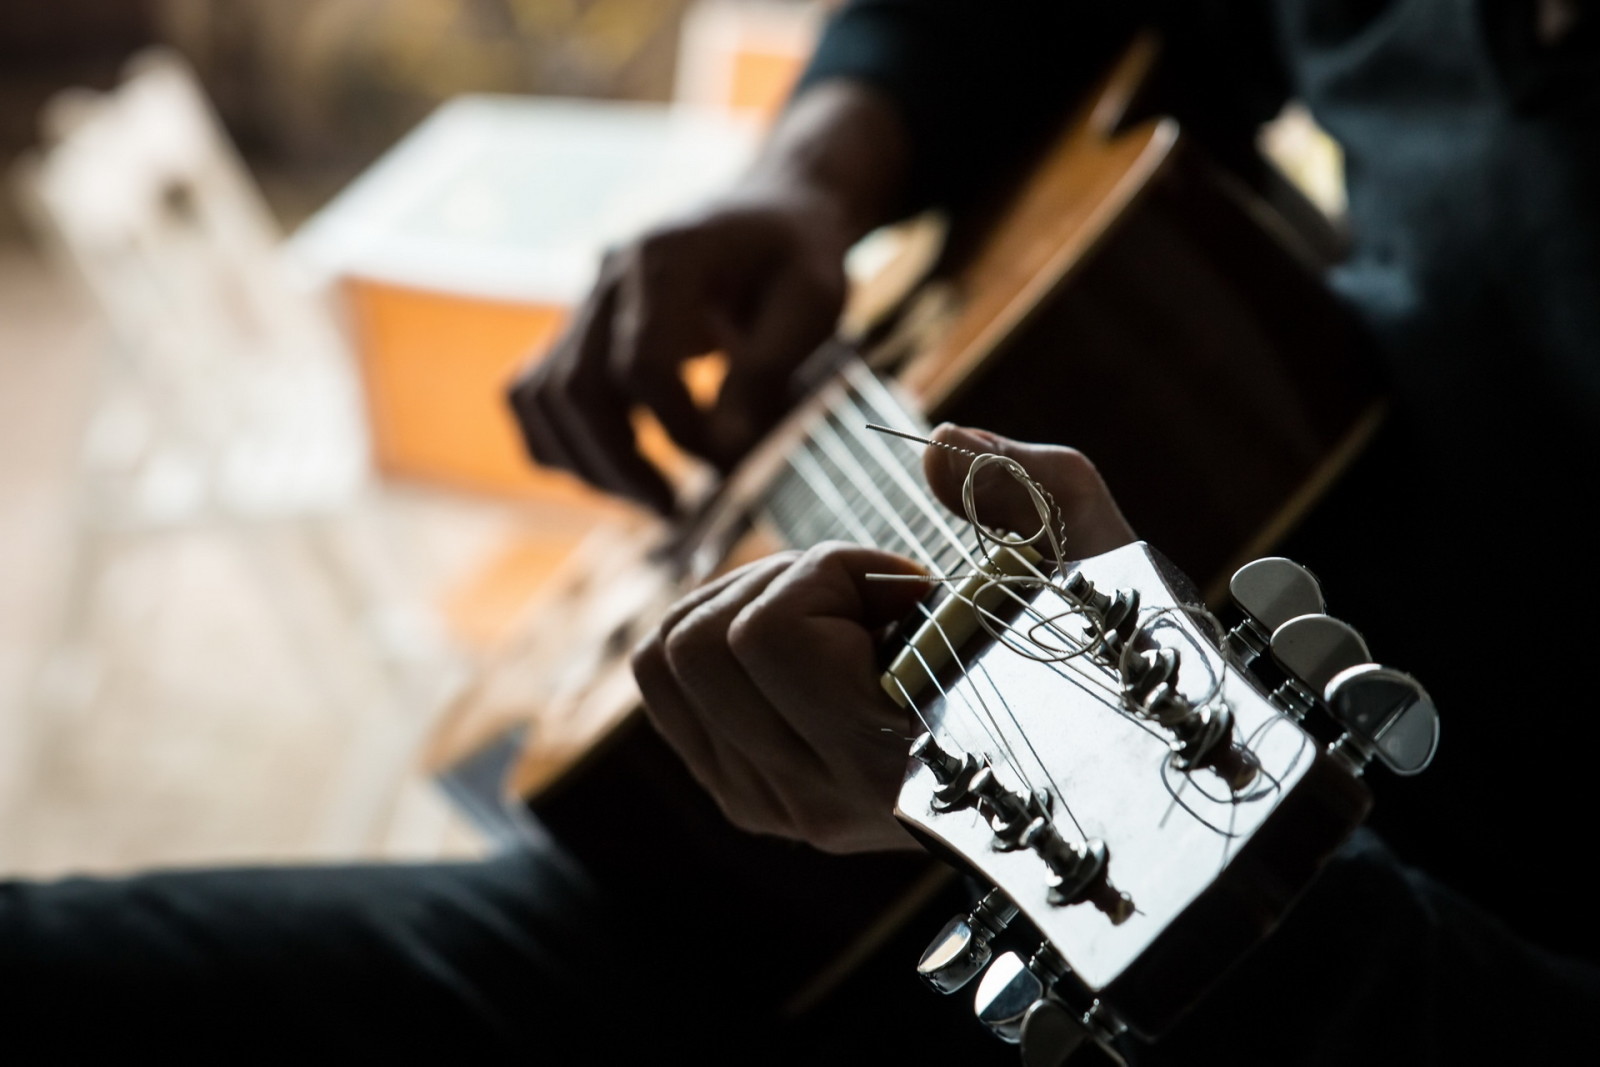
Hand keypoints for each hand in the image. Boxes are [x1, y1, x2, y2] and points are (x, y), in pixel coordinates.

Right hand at [507, 81, 910, 513]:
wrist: (770, 208)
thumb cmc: (797, 256)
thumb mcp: (812, 299)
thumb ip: (767, 370)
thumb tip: (724, 452)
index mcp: (664, 256)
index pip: (641, 362)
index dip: (680, 428)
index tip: (728, 463)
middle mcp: (607, 276)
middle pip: (575, 386)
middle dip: (621, 464)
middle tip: (674, 510)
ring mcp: (582, 303)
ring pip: (541, 397)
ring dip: (586, 463)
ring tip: (650, 500)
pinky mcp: (577, 331)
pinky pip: (531, 396)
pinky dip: (559, 444)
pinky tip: (614, 476)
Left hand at [632, 425, 1135, 852]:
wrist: (1092, 766)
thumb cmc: (1094, 657)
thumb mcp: (1088, 556)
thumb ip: (1028, 488)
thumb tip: (938, 451)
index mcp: (894, 757)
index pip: (771, 636)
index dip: (834, 573)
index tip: (917, 587)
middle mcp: (820, 800)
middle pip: (697, 643)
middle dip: (777, 584)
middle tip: (865, 595)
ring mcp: (778, 807)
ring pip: (666, 661)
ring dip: (742, 607)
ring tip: (834, 616)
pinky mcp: (751, 798)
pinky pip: (666, 691)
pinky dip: (716, 640)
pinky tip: (800, 645)